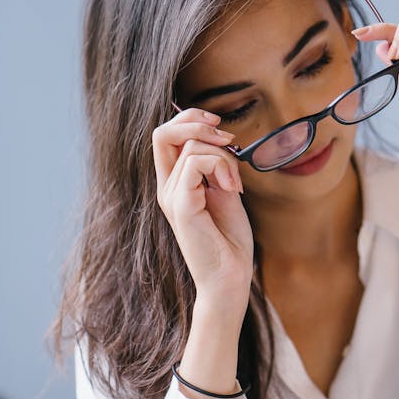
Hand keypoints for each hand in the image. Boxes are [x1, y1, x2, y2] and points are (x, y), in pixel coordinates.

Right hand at [152, 108, 253, 310]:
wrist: (230, 279)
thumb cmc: (230, 242)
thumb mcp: (226, 193)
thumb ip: (218, 167)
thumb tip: (221, 138)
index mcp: (174, 184)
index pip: (167, 136)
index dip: (191, 120)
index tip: (221, 128)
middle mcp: (167, 188)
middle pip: (163, 132)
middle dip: (198, 123)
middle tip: (228, 139)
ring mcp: (171, 197)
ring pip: (189, 146)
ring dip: (223, 155)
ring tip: (235, 183)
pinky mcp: (181, 206)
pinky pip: (195, 163)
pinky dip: (221, 166)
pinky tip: (232, 189)